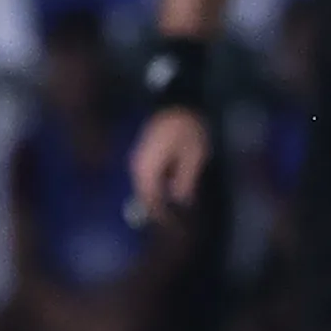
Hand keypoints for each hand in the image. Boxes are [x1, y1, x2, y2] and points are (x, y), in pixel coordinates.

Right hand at [126, 104, 212, 224]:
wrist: (178, 101)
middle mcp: (137, 166)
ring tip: (174, 212)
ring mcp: (138, 159)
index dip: (161, 216)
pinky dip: (159, 187)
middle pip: (145, 195)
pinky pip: (149, 177)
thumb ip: (185, 179)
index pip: (150, 200)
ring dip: (158, 199)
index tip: (174, 229)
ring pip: (146, 187)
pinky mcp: (144, 154)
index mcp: (147, 168)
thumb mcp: (194, 155)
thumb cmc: (188, 127)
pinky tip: (171, 192)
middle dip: (159, 210)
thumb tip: (180, 200)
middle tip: (174, 225)